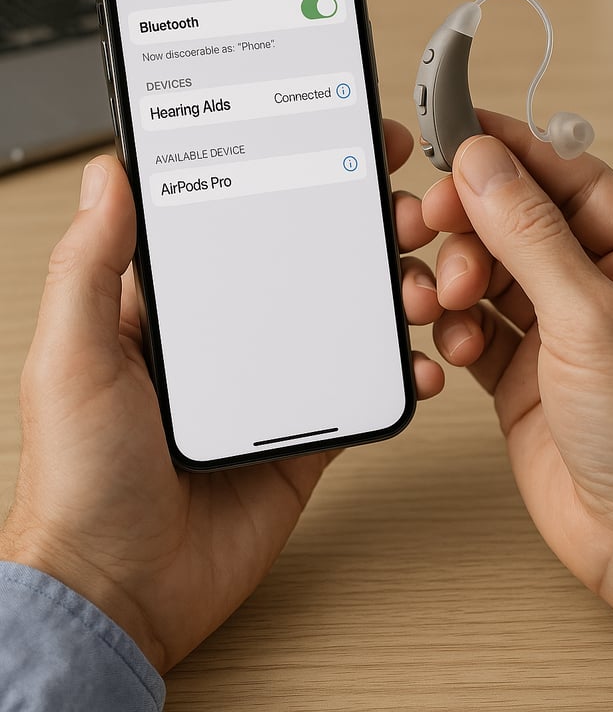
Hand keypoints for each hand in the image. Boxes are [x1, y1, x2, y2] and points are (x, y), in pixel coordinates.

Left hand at [0, 119, 442, 674]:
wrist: (120, 591)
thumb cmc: (79, 478)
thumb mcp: (74, 356)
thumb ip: (92, 265)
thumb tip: (109, 174)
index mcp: (172, 305)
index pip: (238, 216)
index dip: (287, 172)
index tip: (332, 138)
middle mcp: (227, 332)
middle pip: (306, 257)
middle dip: (362, 223)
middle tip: (403, 204)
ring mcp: (270, 380)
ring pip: (345, 314)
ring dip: (392, 289)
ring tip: (422, 280)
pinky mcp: (303, 430)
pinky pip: (360, 386)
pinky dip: (397, 371)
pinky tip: (417, 361)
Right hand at [423, 111, 612, 641]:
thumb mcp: (593, 319)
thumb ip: (531, 236)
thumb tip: (484, 163)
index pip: (564, 175)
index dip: (506, 150)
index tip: (452, 133)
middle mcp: (595, 284)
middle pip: (512, 219)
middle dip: (467, 224)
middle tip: (435, 228)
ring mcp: (553, 327)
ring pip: (482, 269)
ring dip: (452, 277)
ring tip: (445, 299)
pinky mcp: (517, 369)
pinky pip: (468, 324)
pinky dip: (452, 328)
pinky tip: (456, 347)